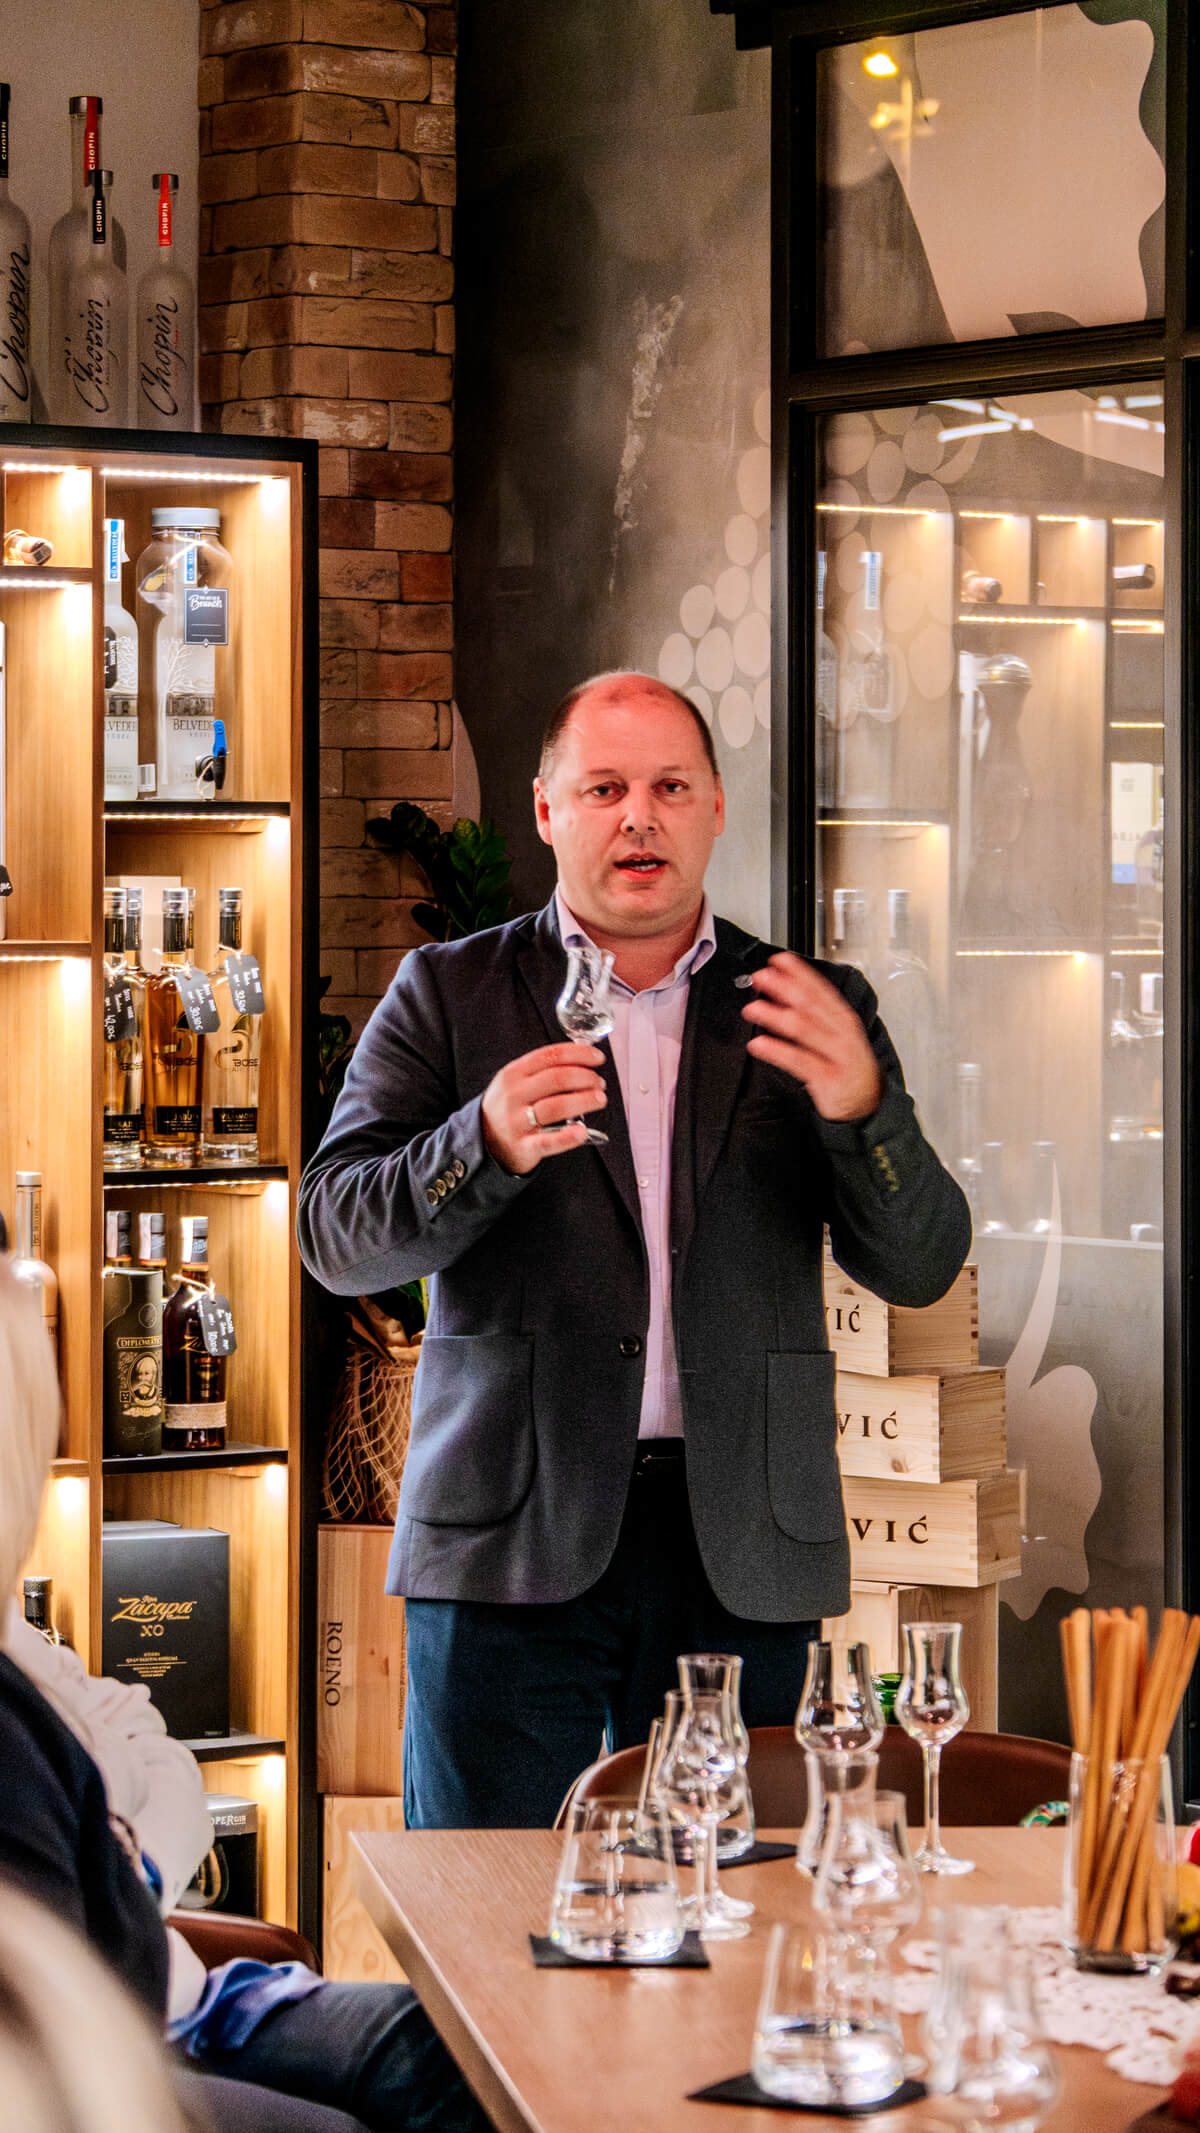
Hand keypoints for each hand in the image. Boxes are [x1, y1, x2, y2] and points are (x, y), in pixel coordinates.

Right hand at [481, 1042, 607, 1174]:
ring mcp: (517, 1121)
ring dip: (584, 1100)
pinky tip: (582, 1132)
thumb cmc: (510, 1107)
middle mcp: (513, 1095)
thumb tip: (582, 1057)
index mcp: (513, 1073)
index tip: (597, 1058)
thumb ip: (543, 1070)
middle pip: (557, 1079)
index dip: (578, 1054)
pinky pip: (548, 1141)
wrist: (485, 1141)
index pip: (550, 1056)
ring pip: (556, 1106)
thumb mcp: (516, 1082)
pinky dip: (567, 1137)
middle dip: (586, 1078)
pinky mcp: (523, 1146)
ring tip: (599, 1099)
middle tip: (599, 1083)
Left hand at [740, 953, 882, 1121]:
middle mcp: (842, 1033)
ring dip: (775, 1016)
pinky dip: (776, 1051)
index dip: (800, 973)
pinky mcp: (827, 1078)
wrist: (868, 1102)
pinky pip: (799, 1061)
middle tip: (761, 978)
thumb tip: (784, 990)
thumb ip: (814, 1015)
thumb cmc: (847, 1065)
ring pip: (803, 1029)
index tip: (780, 960)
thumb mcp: (837, 1035)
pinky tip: (759, 1044)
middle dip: (784, 988)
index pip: (821, 989)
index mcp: (843, 1019)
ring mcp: (836, 1055)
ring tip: (754, 1009)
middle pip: (811, 1004)